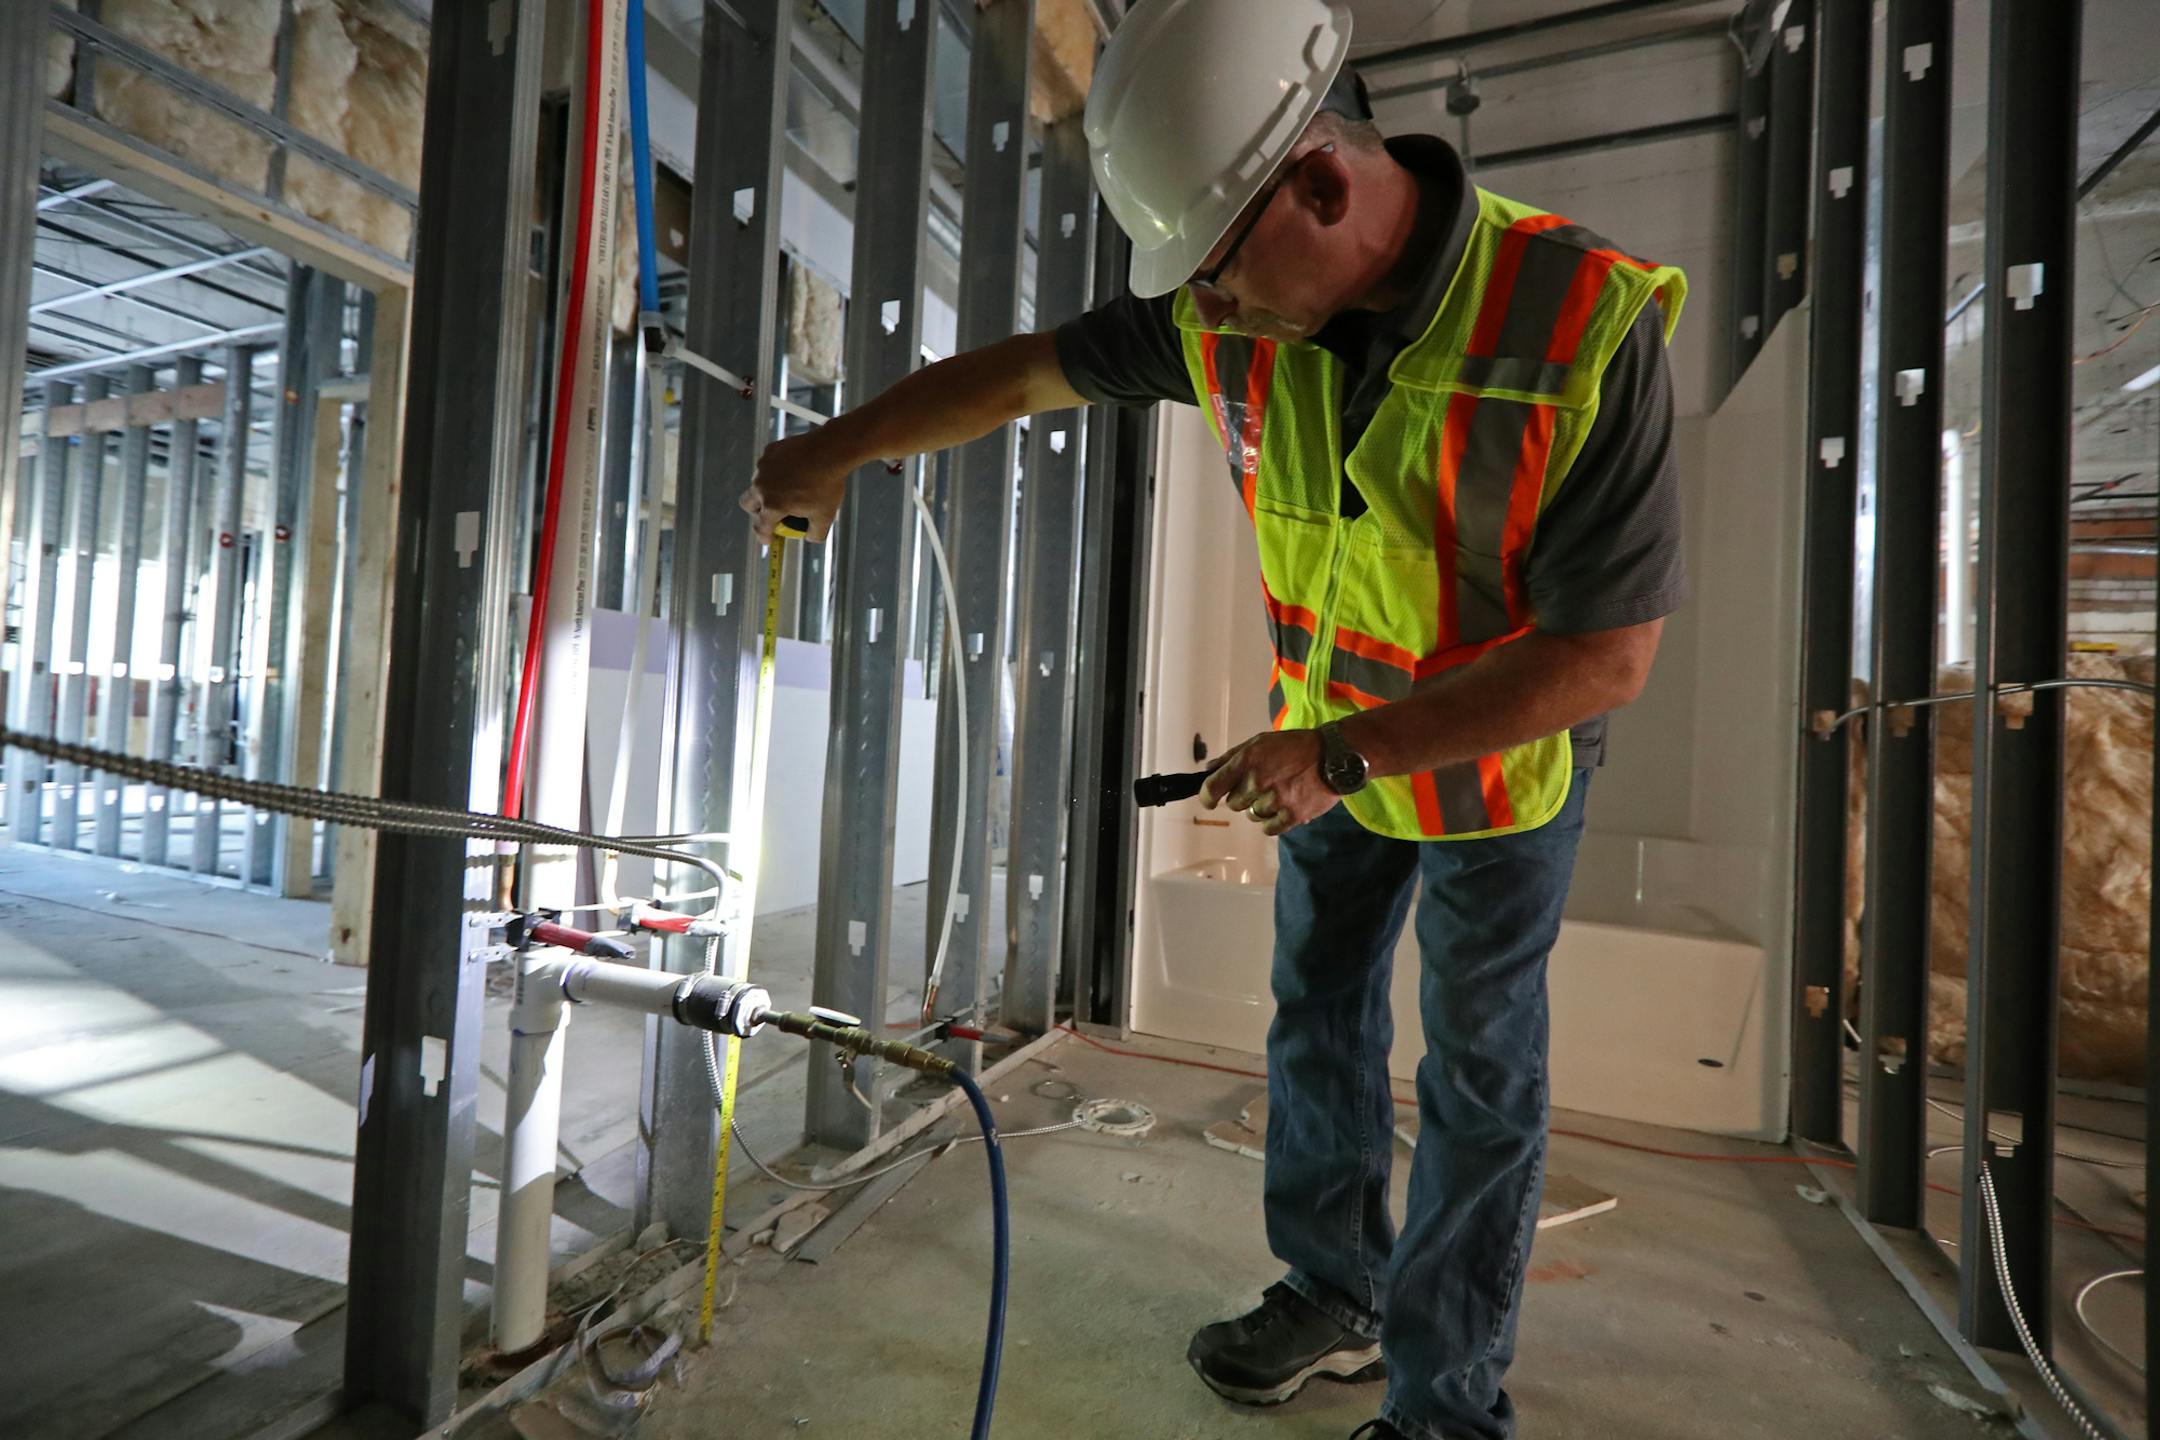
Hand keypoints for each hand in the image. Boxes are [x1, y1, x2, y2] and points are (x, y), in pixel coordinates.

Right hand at [741, 429, 849, 541]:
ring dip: (767, 489)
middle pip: (748, 504)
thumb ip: (815, 533)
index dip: (764, 536)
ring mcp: (764, 467)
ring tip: (787, 488)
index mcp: (773, 505)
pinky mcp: (770, 451)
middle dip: (757, 512)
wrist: (830, 451)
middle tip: (772, 513)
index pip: (761, 527)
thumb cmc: (827, 484)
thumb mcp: (825, 516)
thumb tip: (810, 537)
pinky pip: (767, 465)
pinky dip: (775, 471)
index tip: (768, 540)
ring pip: (758, 483)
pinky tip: (792, 470)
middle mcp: (762, 486)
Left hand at [1199, 729, 1337, 836]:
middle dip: (1243, 796)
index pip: (1212, 787)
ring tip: (1278, 793)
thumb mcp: (1261, 741)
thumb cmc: (1295, 746)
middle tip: (1262, 785)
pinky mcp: (1291, 816)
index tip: (1210, 800)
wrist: (1333, 756)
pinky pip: (1267, 828)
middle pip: (1234, 803)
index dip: (1207, 796)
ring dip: (1260, 808)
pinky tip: (1282, 808)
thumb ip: (1232, 756)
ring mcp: (1274, 800)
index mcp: (1247, 761)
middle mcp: (1257, 781)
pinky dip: (1272, 821)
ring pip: (1252, 816)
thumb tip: (1209, 769)